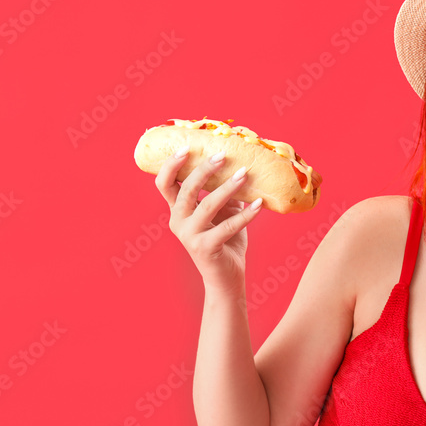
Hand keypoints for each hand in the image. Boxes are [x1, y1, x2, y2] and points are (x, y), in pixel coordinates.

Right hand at [155, 145, 263, 291]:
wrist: (227, 278)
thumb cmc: (225, 242)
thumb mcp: (224, 212)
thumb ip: (226, 192)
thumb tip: (242, 163)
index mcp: (178, 211)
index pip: (165, 184)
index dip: (171, 165)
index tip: (186, 147)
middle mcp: (178, 222)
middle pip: (186, 190)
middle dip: (204, 170)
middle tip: (223, 155)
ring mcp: (190, 236)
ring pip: (207, 205)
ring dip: (227, 187)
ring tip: (245, 173)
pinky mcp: (206, 248)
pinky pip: (228, 226)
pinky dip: (246, 214)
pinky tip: (260, 203)